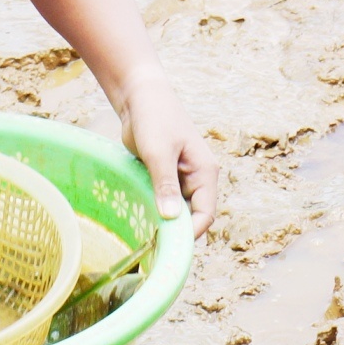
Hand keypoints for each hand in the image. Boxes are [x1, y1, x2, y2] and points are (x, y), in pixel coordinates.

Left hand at [118, 68, 218, 237]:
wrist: (141, 97)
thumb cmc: (154, 119)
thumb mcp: (158, 152)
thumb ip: (165, 184)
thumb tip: (170, 219)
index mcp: (205, 172)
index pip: (205, 213)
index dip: (189, 233)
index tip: (167, 246)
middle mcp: (198, 179)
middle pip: (192, 216)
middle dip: (175, 232)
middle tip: (151, 247)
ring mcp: (181, 180)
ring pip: (177, 212)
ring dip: (163, 223)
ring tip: (143, 236)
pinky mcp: (165, 178)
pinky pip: (164, 202)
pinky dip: (154, 212)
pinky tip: (138, 221)